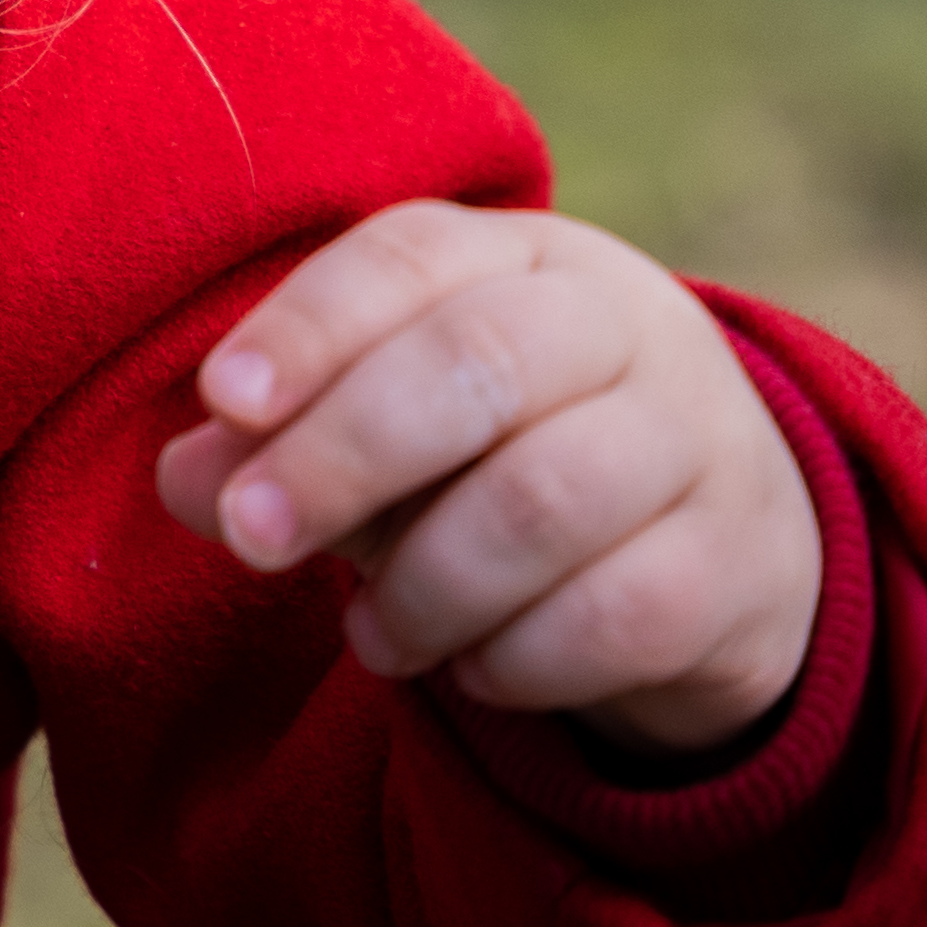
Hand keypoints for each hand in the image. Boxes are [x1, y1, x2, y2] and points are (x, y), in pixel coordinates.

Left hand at [155, 200, 821, 755]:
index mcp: (520, 256)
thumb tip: (186, 480)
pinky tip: (471, 670)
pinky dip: (517, 658)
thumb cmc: (502, 455)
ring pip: (546, 498)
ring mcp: (698, 438)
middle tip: (251, 539)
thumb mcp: (390, 425)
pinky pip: (618, 615)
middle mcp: (623, 323)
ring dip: (426, 584)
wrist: (725, 538)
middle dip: (344, 454)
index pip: (409, 255)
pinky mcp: (740, 564)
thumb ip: (279, 441)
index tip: (224, 402)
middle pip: (477, 363)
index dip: (309, 325)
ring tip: (369, 637)